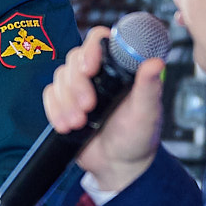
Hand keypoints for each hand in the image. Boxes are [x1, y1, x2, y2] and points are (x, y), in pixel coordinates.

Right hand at [43, 25, 164, 192]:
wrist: (118, 166)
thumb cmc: (138, 137)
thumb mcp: (147, 113)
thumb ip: (148, 87)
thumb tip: (156, 62)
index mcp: (119, 67)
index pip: (99, 40)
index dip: (90, 49)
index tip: (90, 69)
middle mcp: (98, 72)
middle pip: (75, 58)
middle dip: (77, 84)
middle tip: (88, 107)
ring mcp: (79, 86)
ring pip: (60, 77)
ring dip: (66, 101)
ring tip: (79, 123)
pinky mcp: (64, 102)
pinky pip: (50, 95)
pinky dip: (55, 110)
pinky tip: (67, 126)